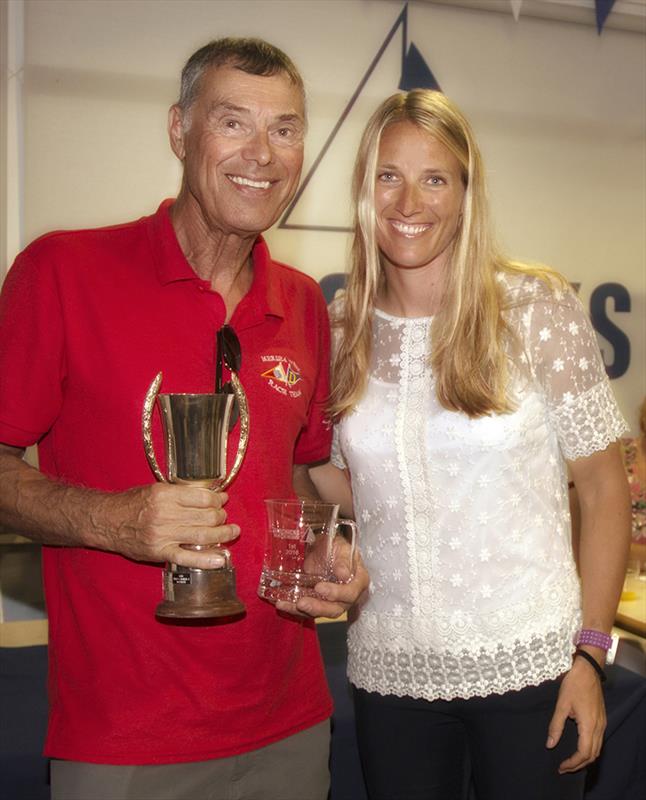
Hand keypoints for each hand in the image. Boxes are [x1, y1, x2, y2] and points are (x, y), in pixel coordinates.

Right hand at [105, 483, 239, 568]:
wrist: (107, 521)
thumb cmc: (132, 503)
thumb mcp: (155, 489)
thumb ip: (180, 492)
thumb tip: (209, 494)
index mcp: (165, 495)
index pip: (202, 497)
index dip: (217, 498)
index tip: (222, 499)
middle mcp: (165, 514)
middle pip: (206, 516)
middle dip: (221, 516)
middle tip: (224, 515)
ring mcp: (163, 535)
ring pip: (201, 535)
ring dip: (222, 534)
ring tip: (232, 531)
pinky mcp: (160, 552)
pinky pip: (187, 557)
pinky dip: (206, 559)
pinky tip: (221, 558)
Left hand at [276, 550, 369, 619]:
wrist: (324, 548)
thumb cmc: (336, 547)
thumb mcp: (342, 547)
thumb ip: (343, 560)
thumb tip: (343, 574)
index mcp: (357, 581)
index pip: (350, 593)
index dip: (336, 593)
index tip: (320, 588)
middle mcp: (346, 596)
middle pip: (335, 609)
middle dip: (318, 608)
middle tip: (302, 603)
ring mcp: (331, 602)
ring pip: (319, 612)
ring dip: (302, 610)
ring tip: (285, 604)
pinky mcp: (317, 602)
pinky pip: (306, 609)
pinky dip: (293, 607)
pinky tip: (281, 603)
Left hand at [546, 653, 605, 772]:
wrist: (588, 670)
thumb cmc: (573, 685)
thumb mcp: (561, 705)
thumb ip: (556, 726)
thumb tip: (550, 744)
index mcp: (589, 725)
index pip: (584, 753)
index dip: (572, 763)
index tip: (561, 766)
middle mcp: (599, 727)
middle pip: (592, 755)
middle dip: (578, 765)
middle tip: (564, 768)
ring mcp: (602, 724)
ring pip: (597, 749)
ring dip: (585, 759)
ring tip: (570, 762)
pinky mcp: (601, 719)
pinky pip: (598, 741)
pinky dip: (589, 750)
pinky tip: (579, 749)